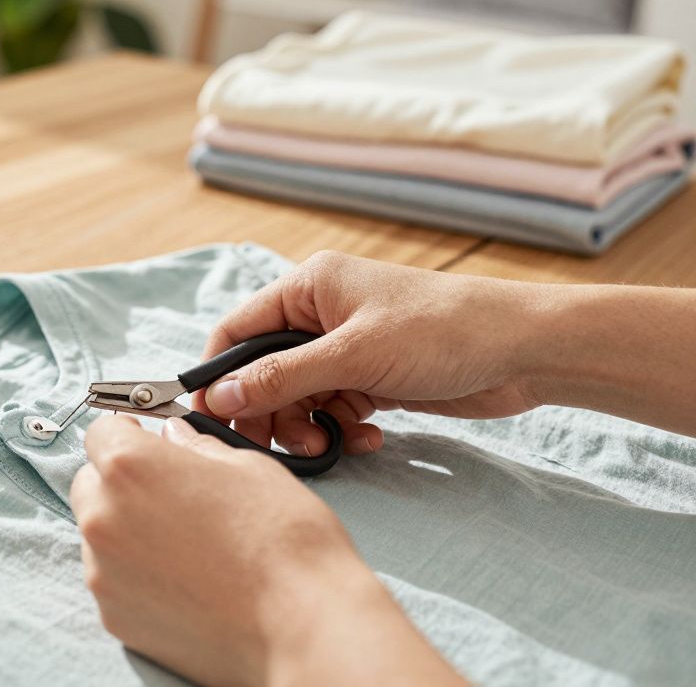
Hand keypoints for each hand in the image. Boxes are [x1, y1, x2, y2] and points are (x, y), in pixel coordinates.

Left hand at [70, 415, 462, 685]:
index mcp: (130, 467)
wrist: (300, 625)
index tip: (148, 443)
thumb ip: (198, 448)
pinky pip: (112, 578)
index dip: (128, 434)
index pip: (102, 433)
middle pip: (91, 484)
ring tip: (185, 543)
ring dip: (127, 528)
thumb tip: (177, 438)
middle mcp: (103, 517)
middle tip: (170, 493)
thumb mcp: (247, 467)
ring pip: (99, 534)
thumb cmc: (283, 542)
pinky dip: (135, 572)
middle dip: (121, 482)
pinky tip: (183, 576)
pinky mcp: (114, 614)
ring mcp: (103, 572)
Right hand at [197, 251, 547, 456]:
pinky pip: (332, 410)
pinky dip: (340, 429)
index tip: (210, 420)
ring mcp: (347, 348)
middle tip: (281, 448)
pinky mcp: (371, 378)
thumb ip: (281, 378)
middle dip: (269, 412)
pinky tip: (367, 438)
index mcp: (308, 288)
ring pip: (298, 397)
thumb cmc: (442, 332)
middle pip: (264, 372)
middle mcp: (321, 315)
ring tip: (330, 445)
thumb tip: (218, 398)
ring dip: (307, 427)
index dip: (218, 376)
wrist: (524, 352)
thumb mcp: (353, 356)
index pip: (237, 331)